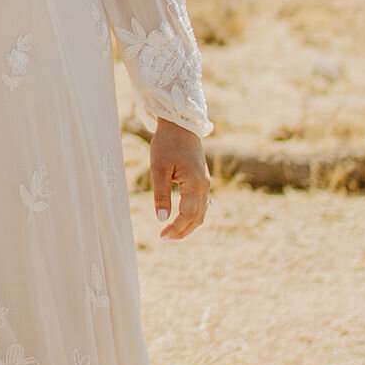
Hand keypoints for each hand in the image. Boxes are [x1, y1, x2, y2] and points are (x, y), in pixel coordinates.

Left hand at [151, 120, 208, 237]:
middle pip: (197, 218)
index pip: (187, 215)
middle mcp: (204, 186)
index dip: (175, 228)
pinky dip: (192, 215)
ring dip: (188, 225)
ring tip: (171, 233)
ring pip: (201, 212)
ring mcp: (205, 183)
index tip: (162, 237)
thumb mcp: (159, 168)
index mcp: (195, 184)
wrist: (180, 125)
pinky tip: (180, 219)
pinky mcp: (202, 180)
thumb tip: (162, 219)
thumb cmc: (167, 143)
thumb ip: (161, 194)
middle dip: (182, 231)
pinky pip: (201, 204)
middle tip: (165, 239)